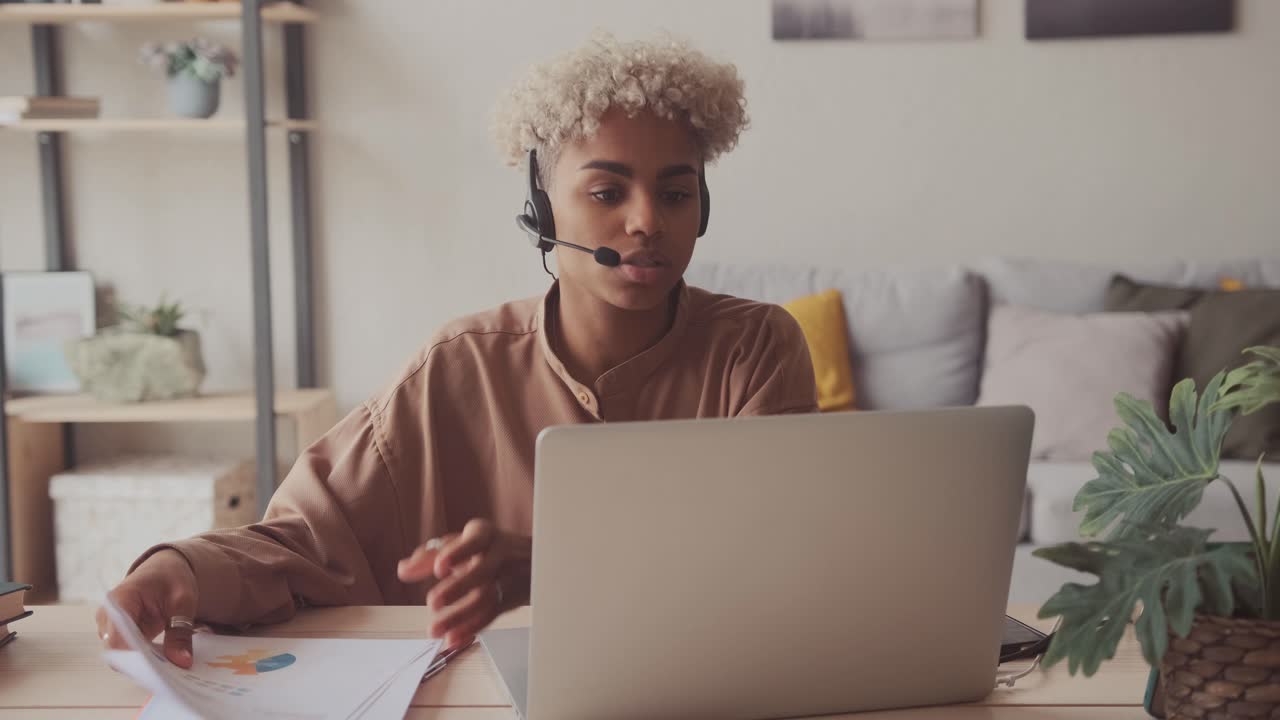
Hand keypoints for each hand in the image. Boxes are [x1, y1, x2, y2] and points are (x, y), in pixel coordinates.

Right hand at [94, 549, 198, 668]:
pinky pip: (128, 653)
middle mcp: (108, 616)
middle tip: (169, 670)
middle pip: (117, 650)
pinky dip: (145, 658)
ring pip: (121, 655)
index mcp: (119, 600)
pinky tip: (164, 660)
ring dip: (144, 662)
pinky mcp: (118, 635)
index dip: (133, 656)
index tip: (156, 669)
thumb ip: (181, 632)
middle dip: (142, 663)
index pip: (116, 638)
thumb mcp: (183, 601)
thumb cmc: (171, 578)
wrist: (165, 569)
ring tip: (169, 665)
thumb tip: (182, 662)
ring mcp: (110, 627)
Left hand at [397, 519, 530, 650]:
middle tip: (433, 602)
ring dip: (459, 616)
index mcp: (484, 535)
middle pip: (481, 572)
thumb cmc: (488, 549)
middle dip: (457, 588)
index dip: (457, 553)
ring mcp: (507, 578)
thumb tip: (403, 570)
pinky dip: (471, 629)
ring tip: (434, 630)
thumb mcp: (462, 544)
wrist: (535, 560)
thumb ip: (430, 556)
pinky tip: (453, 639)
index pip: (474, 541)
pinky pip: (491, 616)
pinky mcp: (511, 600)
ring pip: (485, 599)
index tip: (440, 566)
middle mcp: (499, 554)